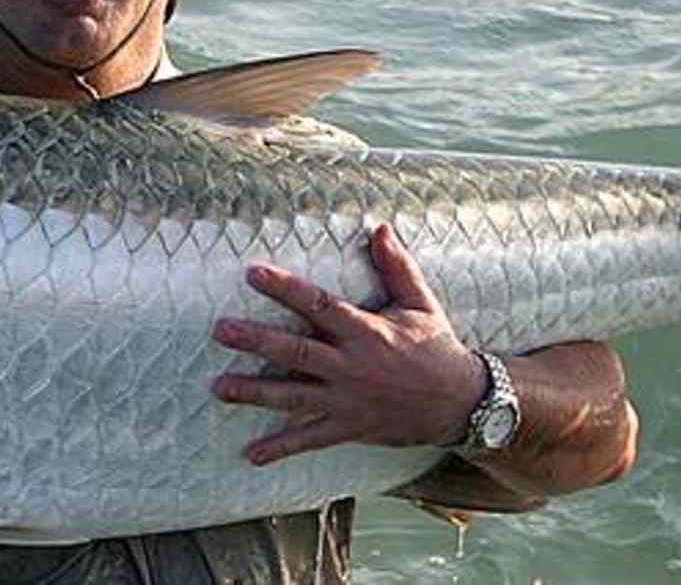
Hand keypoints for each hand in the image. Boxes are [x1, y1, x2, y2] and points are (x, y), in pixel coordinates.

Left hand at [211, 223, 486, 465]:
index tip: (252, 272)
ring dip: (255, 393)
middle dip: (257, 341)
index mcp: (367, 332)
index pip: (319, 305)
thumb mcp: (421, 303)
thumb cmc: (436, 348)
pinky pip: (310, 438)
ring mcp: (348, 400)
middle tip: (221, 331)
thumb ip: (397, 266)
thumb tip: (380, 227)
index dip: (285, 288)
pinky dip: (281, 447)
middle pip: (297, 352)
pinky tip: (251, 454)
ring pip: (294, 396)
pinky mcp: (350, 427)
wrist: (461, 403)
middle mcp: (352, 366)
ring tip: (219, 387)